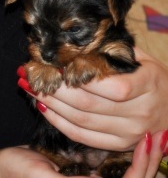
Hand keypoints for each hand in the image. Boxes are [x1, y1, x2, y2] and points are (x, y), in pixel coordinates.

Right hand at [0, 134, 164, 177]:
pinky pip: (115, 169)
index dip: (142, 165)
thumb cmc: (17, 173)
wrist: (0, 171)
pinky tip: (132, 139)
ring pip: (128, 175)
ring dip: (143, 158)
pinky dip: (128, 156)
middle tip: (160, 134)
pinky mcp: (86, 175)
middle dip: (150, 161)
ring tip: (153, 135)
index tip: (147, 140)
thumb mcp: (44, 177)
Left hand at [19, 48, 167, 151]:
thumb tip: (79, 36)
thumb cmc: (151, 76)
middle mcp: (141, 112)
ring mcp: (130, 132)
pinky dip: (60, 123)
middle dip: (55, 89)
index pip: (112, 86)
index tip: (55, 64)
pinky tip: (44, 108)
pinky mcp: (120, 145)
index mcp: (148, 84)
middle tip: (30, 74)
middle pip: (89, 104)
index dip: (80, 77)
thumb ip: (114, 49)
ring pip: (83, 121)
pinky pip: (84, 137)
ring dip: (52, 105)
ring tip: (30, 89)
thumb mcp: (141, 57)